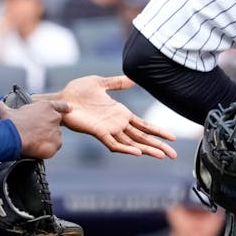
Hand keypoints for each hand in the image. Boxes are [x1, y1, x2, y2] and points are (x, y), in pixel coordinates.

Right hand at [0, 96, 68, 158]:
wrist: (14, 137)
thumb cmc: (11, 123)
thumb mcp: (4, 111)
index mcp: (45, 107)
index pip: (60, 106)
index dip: (64, 108)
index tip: (69, 109)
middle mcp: (54, 118)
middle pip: (56, 124)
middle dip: (49, 128)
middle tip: (37, 134)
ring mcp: (56, 131)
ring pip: (55, 137)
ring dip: (48, 139)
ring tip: (35, 142)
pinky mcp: (55, 144)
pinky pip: (53, 148)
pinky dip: (47, 149)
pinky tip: (38, 150)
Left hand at [50, 75, 178, 158]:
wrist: (61, 98)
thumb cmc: (77, 91)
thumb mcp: (101, 83)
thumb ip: (117, 83)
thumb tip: (132, 78)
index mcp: (120, 114)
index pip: (143, 126)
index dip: (157, 131)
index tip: (172, 137)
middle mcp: (117, 124)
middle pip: (142, 138)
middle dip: (158, 146)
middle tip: (173, 155)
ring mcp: (109, 130)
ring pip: (132, 143)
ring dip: (146, 149)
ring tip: (161, 156)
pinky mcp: (99, 132)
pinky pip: (114, 143)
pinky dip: (126, 148)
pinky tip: (137, 152)